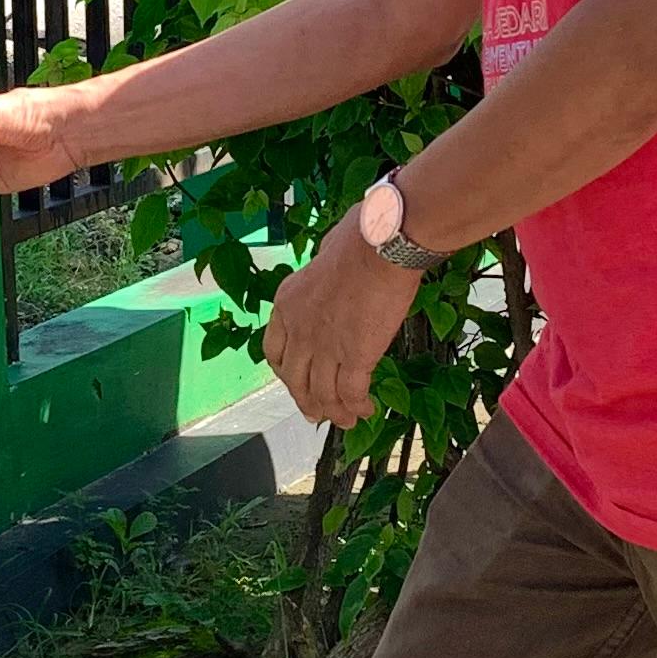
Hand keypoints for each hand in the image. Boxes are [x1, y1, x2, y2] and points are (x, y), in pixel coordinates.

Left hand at [267, 206, 422, 426]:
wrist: (381, 245)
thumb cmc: (361, 237)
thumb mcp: (325, 249)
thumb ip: (322, 263)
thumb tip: (331, 255)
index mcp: (287, 304)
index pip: (275, 350)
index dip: (286, 371)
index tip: (295, 380)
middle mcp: (300, 331)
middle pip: (295, 380)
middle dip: (306, 401)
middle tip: (316, 413)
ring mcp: (325, 347)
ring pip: (322, 394)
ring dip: (334, 412)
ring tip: (346, 420)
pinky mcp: (355, 357)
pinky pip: (351, 393)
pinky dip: (357, 406)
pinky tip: (366, 410)